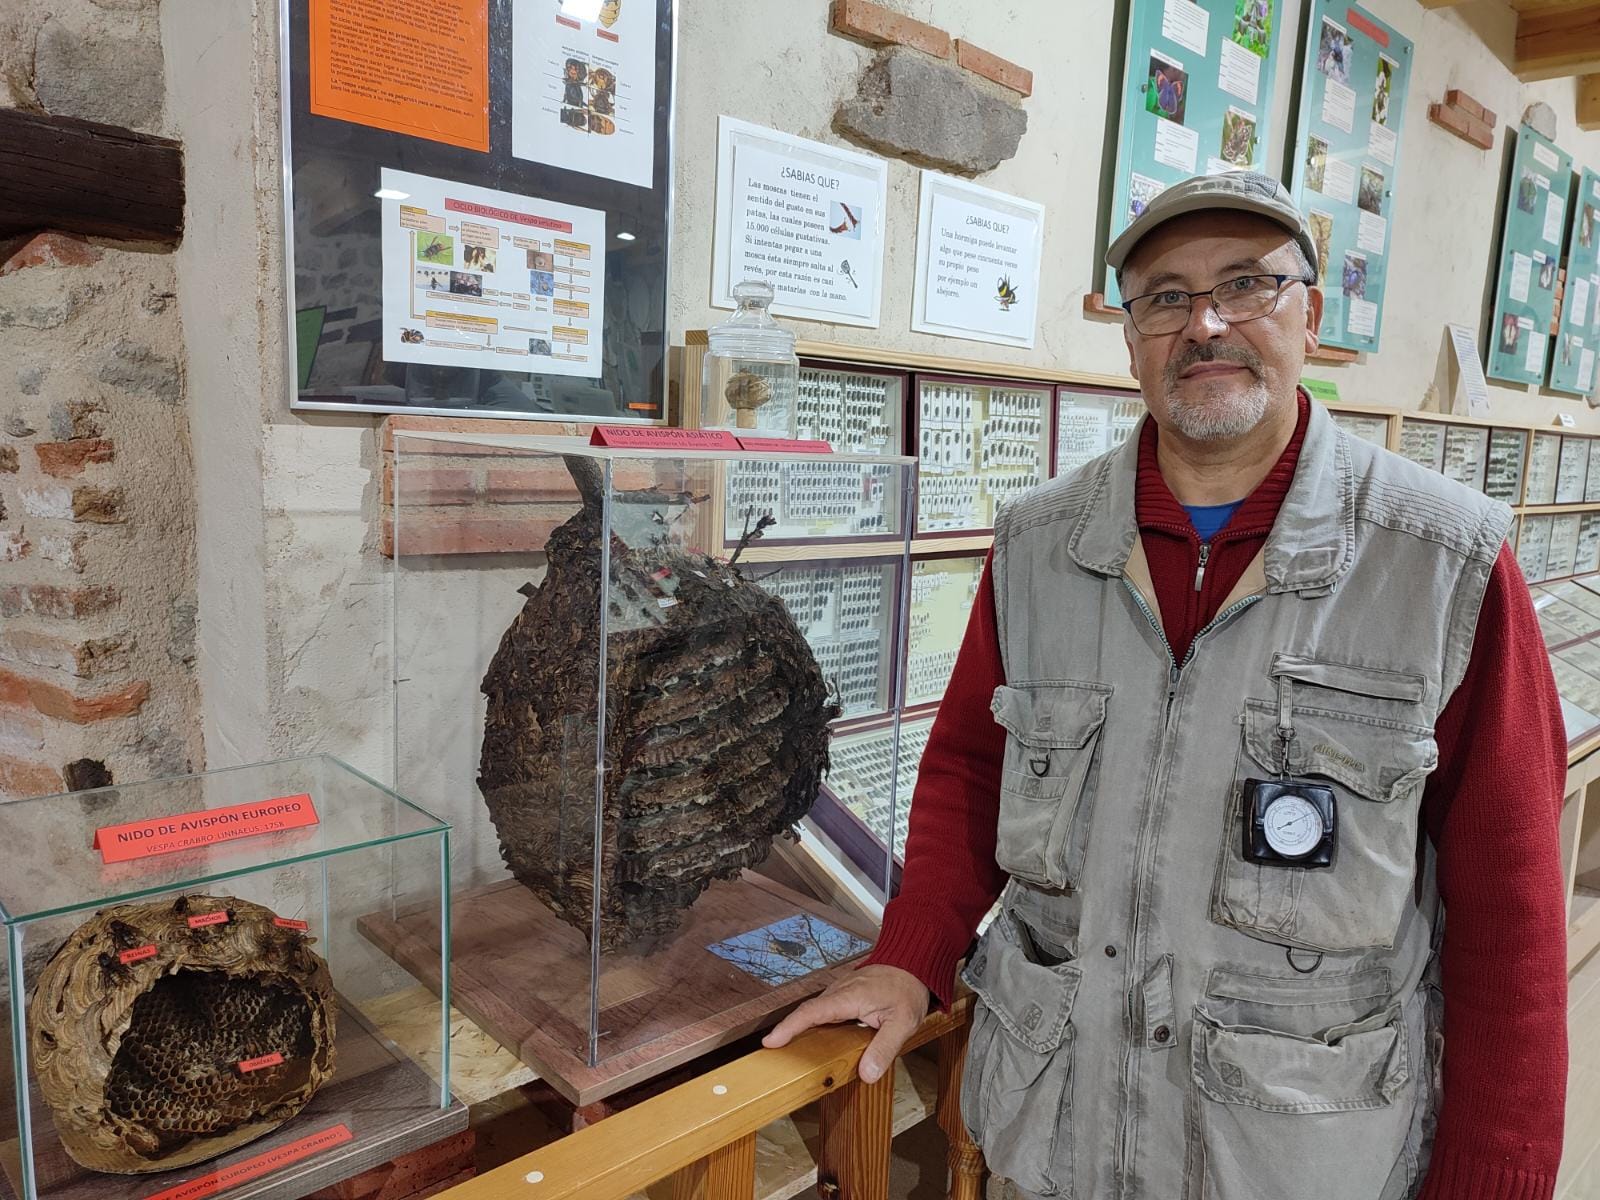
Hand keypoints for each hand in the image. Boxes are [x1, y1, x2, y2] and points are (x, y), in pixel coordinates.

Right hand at [761, 965, 929, 1083]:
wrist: (912, 963)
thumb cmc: (907, 989)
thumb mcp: (903, 1023)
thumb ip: (884, 1049)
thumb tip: (867, 1074)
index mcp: (849, 996)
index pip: (812, 1012)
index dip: (789, 1027)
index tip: (771, 1041)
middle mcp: (839, 991)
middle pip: (806, 1013)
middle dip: (786, 1031)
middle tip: (770, 1052)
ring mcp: (839, 992)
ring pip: (814, 1011)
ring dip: (798, 1028)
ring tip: (785, 1050)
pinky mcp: (843, 995)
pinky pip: (823, 1011)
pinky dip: (812, 1024)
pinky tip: (813, 1040)